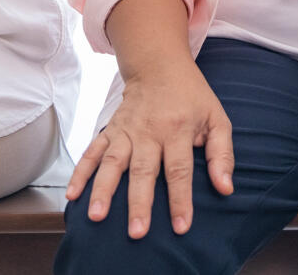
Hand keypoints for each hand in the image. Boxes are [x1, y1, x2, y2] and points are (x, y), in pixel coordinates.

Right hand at [67, 60, 232, 239]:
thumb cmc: (192, 96)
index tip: (180, 226)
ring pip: (113, 163)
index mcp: (178, 130)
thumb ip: (222, 154)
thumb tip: (225, 188)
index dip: (180, 199)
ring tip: (97, 216)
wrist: (159, 65)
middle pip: (144, 171)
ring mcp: (126, 131)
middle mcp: (149, 132)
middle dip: (139, 202)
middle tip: (137, 231)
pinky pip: (92, 152)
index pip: (179, 170)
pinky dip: (80, 172)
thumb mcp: (217, 118)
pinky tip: (72, 194)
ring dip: (103, 190)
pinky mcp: (109, 130)